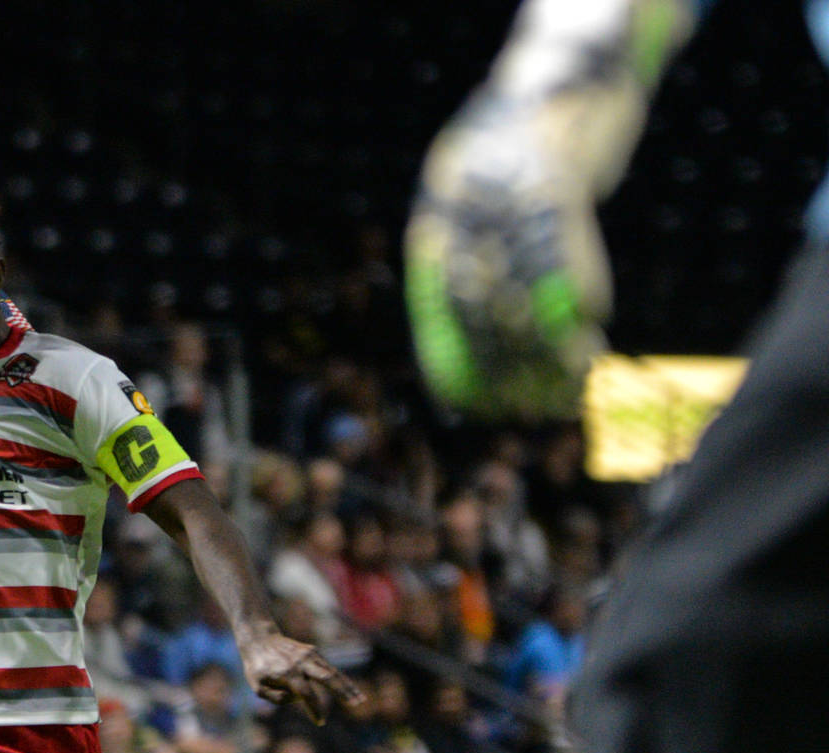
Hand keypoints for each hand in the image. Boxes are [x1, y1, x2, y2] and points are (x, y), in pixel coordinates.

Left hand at [238, 629, 361, 724]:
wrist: (259, 639)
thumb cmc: (257, 667)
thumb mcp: (257, 687)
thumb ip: (275, 698)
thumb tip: (296, 699)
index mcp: (287, 673)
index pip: (306, 694)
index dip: (315, 709)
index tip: (320, 722)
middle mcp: (301, 663)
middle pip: (327, 678)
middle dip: (343, 692)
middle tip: (357, 705)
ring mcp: (308, 655)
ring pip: (333, 672)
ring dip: (348, 686)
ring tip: (361, 700)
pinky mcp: (313, 652)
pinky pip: (329, 668)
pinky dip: (341, 679)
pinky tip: (351, 690)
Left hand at [405, 104, 609, 419]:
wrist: (564, 67)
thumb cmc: (523, 147)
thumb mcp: (482, 203)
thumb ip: (477, 262)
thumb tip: (494, 338)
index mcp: (436, 224)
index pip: (439, 312)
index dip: (458, 364)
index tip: (481, 405)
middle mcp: (461, 212)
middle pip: (482, 310)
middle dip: (511, 367)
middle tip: (537, 404)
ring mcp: (505, 195)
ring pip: (525, 289)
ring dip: (552, 346)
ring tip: (574, 379)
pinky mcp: (554, 177)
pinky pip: (563, 253)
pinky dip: (581, 296)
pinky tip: (595, 328)